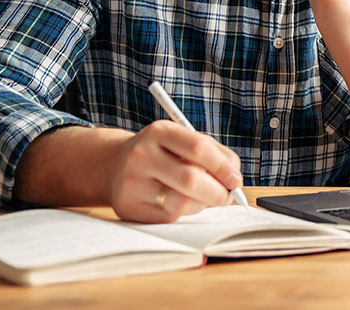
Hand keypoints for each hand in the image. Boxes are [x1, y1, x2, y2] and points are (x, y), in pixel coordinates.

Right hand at [106, 121, 242, 222]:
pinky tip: (182, 203)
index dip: (223, 167)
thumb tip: (235, 180)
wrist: (114, 165)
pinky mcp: (130, 208)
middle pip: (192, 179)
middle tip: (227, 196)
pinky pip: (170, 217)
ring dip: (203, 204)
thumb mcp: (182, 140)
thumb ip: (214, 153)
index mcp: (159, 132)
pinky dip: (185, 213)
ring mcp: (132, 183)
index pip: (199, 148)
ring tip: (204, 198)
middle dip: (218, 192)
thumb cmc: (161, 153)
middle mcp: (142, 155)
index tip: (235, 179)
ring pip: (182, 203)